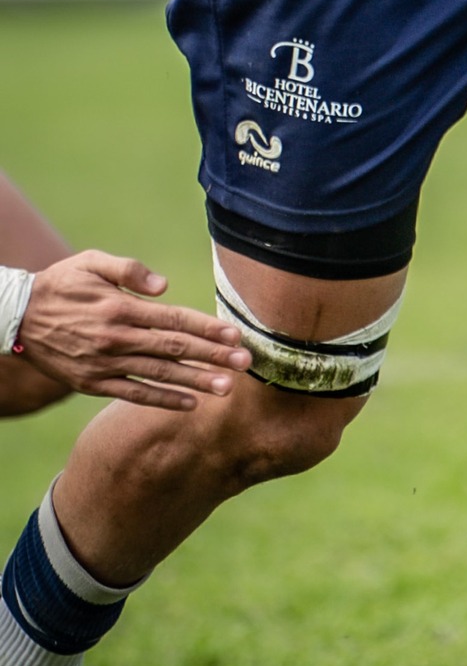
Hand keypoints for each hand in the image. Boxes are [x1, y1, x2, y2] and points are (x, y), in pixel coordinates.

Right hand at [16, 252, 251, 408]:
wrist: (17, 317)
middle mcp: (117, 338)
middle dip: (213, 356)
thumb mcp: (91, 262)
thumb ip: (129, 269)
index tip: (235, 335)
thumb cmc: (61, 283)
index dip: (207, 328)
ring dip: (196, 381)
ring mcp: (105, 364)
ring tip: (227, 388)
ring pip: (159, 374)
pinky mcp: (92, 383)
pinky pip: (133, 394)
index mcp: (120, 307)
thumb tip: (164, 286)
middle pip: (174, 349)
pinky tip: (189, 404)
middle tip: (246, 363)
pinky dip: (163, 399)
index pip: (174, 320)